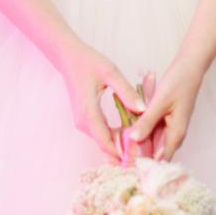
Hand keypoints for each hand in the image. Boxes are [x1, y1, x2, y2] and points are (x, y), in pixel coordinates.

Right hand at [56, 40, 143, 158]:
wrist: (69, 58)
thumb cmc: (89, 63)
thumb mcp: (111, 73)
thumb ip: (127, 92)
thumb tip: (143, 109)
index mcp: (89, 113)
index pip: (106, 143)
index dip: (123, 152)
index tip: (140, 156)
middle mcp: (83, 122)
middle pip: (105, 145)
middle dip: (125, 150)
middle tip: (146, 152)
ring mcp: (83, 122)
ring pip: (104, 140)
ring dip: (121, 143)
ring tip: (143, 143)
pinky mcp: (86, 119)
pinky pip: (102, 132)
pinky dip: (115, 135)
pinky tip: (131, 130)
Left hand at [127, 56, 204, 160]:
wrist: (190, 66)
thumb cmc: (179, 83)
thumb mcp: (160, 102)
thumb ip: (147, 121)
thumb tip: (133, 140)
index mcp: (176, 134)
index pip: (160, 160)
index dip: (144, 166)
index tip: (126, 169)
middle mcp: (174, 135)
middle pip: (155, 154)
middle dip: (137, 157)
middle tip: (117, 160)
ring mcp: (169, 127)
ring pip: (151, 143)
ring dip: (138, 145)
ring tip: (118, 149)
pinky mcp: (165, 120)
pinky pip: (151, 132)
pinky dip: (141, 132)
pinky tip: (127, 132)